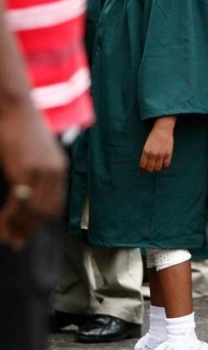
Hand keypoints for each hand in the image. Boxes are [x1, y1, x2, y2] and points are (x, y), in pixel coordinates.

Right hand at [0, 102, 67, 249]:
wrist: (16, 108)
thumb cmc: (19, 128)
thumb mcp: (33, 151)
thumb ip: (35, 168)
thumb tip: (25, 189)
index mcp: (59, 168)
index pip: (55, 202)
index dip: (42, 220)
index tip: (28, 232)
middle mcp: (55, 171)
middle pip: (46, 210)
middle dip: (31, 228)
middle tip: (16, 241)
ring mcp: (42, 171)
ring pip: (34, 210)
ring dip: (20, 226)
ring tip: (8, 238)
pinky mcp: (27, 170)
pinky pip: (21, 201)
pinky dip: (12, 215)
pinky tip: (3, 223)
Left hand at [140, 116, 175, 171]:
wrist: (163, 130)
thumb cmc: (153, 137)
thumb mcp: (146, 145)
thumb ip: (146, 155)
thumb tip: (146, 165)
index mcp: (146, 151)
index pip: (143, 165)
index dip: (143, 169)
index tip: (144, 170)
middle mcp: (153, 154)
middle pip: (150, 169)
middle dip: (149, 170)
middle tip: (151, 168)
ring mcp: (161, 154)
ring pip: (158, 168)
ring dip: (157, 169)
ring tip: (157, 166)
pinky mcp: (168, 154)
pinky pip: (166, 165)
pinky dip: (164, 167)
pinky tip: (163, 164)